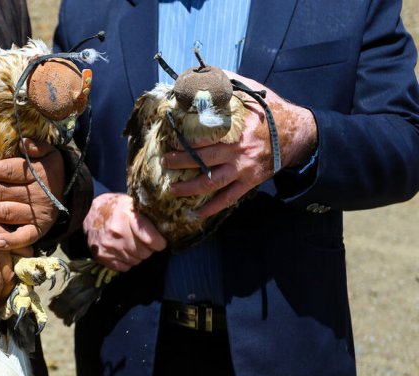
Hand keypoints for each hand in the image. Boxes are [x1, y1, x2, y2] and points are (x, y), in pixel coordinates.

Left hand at [0, 138, 64, 249]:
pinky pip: (25, 237)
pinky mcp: (39, 229)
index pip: (7, 171)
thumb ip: (38, 146)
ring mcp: (37, 214)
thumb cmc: (49, 170)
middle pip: (1, 192)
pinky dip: (11, 241)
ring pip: (5, 212)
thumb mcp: (49, 152)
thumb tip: (24, 142)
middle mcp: (37, 195)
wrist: (69, 191)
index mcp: (37, 174)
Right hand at [84, 193, 166, 271]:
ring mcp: (109, 246)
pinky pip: (124, 268)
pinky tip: (123, 251)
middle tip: (145, 242)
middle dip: (149, 249)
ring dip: (138, 255)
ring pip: (136, 261)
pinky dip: (127, 262)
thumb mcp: (130, 203)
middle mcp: (117, 232)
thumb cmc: (114, 207)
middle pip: (145, 253)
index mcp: (127, 216)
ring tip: (132, 244)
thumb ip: (147, 214)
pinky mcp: (102, 256)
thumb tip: (167, 227)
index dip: (159, 243)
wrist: (87, 212)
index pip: (151, 239)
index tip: (160, 241)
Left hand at [163, 72, 317, 217]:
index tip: (171, 136)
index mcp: (238, 127)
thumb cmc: (271, 111)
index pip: (208, 133)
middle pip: (204, 159)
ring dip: (190, 188)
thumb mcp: (253, 91)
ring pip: (212, 182)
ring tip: (172, 190)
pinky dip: (212, 208)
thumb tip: (201, 74)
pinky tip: (197, 214)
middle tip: (164, 162)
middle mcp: (239, 150)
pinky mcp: (249, 182)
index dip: (188, 137)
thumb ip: (228, 83)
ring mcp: (244, 169)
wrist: (298, 135)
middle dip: (181, 162)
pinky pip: (228, 199)